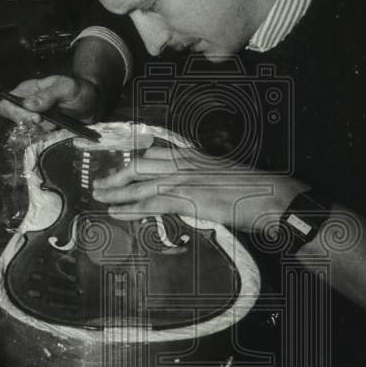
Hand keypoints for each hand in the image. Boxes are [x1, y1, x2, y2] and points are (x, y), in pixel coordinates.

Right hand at [0, 75, 100, 127]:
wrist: (93, 105)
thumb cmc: (79, 91)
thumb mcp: (66, 88)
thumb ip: (47, 95)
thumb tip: (27, 105)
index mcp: (28, 90)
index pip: (7, 102)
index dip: (15, 112)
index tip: (35, 117)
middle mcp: (27, 104)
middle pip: (13, 118)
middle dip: (27, 122)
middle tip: (44, 122)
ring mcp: (34, 117)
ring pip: (24, 129)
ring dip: (38, 130)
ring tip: (54, 124)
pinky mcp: (43, 128)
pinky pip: (36, 136)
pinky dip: (45, 136)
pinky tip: (56, 130)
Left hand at [92, 145, 305, 233]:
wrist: (268, 196)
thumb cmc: (250, 188)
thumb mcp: (220, 172)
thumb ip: (200, 175)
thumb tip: (188, 185)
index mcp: (191, 155)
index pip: (153, 154)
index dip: (131, 161)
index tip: (118, 166)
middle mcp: (183, 164)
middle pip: (139, 165)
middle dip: (116, 174)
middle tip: (100, 183)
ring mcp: (183, 181)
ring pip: (139, 185)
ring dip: (115, 192)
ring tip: (98, 197)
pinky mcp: (186, 200)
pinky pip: (150, 205)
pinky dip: (129, 209)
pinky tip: (115, 212)